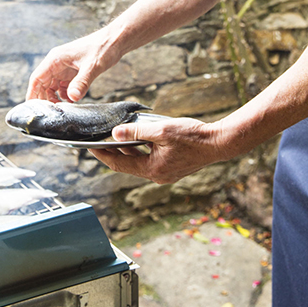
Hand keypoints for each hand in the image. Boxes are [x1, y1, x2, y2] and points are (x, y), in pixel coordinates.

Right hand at [27, 30, 119, 101]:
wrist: (115, 40)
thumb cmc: (103, 48)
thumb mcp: (92, 66)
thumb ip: (81, 82)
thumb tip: (72, 98)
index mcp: (56, 58)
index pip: (37, 78)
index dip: (32, 93)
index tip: (31, 108)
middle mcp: (57, 63)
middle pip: (42, 84)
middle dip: (44, 98)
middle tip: (49, 113)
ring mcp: (65, 67)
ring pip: (52, 86)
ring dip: (54, 98)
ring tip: (61, 109)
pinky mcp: (73, 71)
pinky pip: (63, 85)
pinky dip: (65, 95)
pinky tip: (72, 101)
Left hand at [89, 115, 231, 184]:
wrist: (218, 143)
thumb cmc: (193, 136)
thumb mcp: (161, 131)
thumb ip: (136, 133)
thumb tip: (115, 134)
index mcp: (152, 169)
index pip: (118, 164)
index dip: (102, 155)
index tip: (89, 147)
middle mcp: (156, 175)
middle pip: (126, 164)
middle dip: (111, 152)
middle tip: (96, 141)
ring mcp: (164, 172)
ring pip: (138, 161)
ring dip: (126, 150)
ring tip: (111, 137)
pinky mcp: (171, 167)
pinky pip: (149, 159)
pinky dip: (139, 150)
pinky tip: (135, 138)